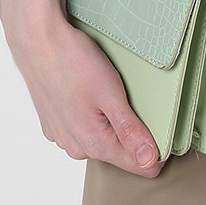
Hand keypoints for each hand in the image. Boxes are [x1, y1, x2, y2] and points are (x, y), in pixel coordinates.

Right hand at [2, 7, 165, 177]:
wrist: (38, 40)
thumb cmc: (75, 62)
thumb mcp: (111, 94)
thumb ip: (130, 130)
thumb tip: (150, 162)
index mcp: (94, 144)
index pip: (138, 164)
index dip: (158, 150)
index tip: (167, 129)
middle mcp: (76, 147)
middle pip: (119, 151)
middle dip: (135, 134)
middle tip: (140, 100)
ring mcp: (62, 136)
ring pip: (100, 138)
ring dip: (112, 123)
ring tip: (114, 93)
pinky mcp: (53, 123)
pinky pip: (82, 127)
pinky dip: (92, 115)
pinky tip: (92, 93)